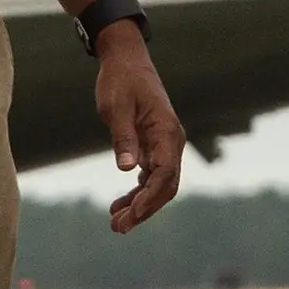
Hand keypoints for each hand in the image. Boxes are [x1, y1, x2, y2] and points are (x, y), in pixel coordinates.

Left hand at [94, 27, 183, 233]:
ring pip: (159, 184)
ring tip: (116, 223)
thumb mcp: (116, 108)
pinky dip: (138, 192)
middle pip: (166, 186)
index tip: (130, 215)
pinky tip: (121, 204)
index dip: (149, 199)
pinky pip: (151, 176)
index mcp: (166, 132)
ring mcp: (165, 144)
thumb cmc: (120, 81)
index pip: (165, 174)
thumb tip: (126, 168)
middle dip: (144, 209)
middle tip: (118, 228)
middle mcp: (172, 141)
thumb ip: (123, 137)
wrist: (126, 60)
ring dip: (141, 205)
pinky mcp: (155, 145)